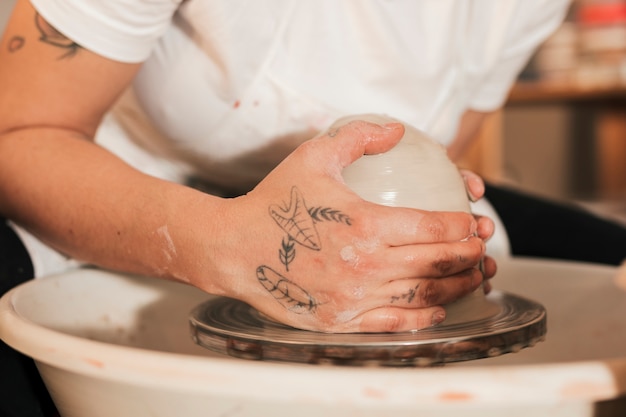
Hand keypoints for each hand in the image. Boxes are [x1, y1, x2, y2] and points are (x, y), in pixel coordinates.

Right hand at [213, 120, 492, 332]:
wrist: (232, 249)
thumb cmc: (272, 203)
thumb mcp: (313, 157)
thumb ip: (358, 137)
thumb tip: (396, 129)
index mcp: (365, 223)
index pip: (433, 227)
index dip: (462, 225)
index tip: (472, 222)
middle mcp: (365, 265)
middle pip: (437, 263)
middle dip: (469, 254)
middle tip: (481, 247)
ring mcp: (353, 298)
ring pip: (423, 295)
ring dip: (457, 286)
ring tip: (473, 277)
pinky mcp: (340, 320)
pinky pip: (394, 323)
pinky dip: (423, 318)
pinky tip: (438, 310)